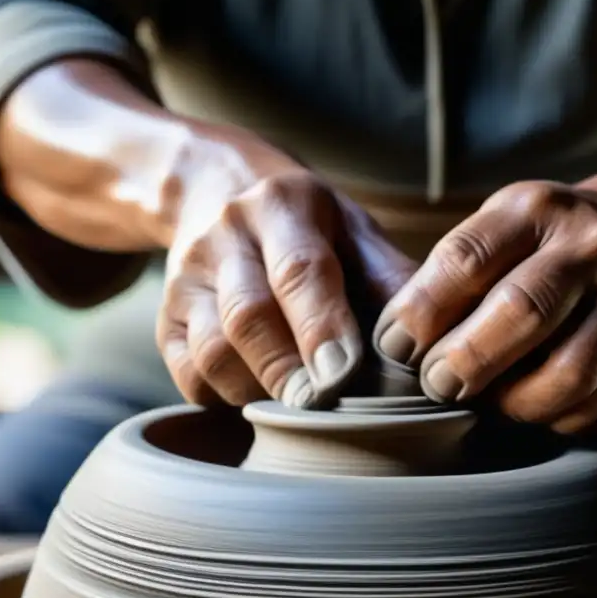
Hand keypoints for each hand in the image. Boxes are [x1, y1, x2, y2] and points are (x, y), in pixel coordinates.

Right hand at [158, 148, 416, 408]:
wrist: (214, 192)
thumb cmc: (307, 228)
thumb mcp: (353, 231)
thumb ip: (391, 279)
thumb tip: (431, 341)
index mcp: (282, 204)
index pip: (299, 269)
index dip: (322, 326)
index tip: (344, 373)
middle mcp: (225, 235)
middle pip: (248, 316)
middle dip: (287, 369)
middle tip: (321, 405)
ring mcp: (186, 278)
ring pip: (211, 351)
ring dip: (256, 388)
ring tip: (296, 405)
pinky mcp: (164, 319)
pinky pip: (187, 374)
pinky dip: (223, 398)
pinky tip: (258, 396)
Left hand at [374, 182, 596, 434]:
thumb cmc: (542, 246)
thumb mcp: (497, 231)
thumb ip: (447, 279)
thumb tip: (396, 350)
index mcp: (537, 211)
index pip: (466, 261)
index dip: (420, 313)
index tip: (395, 348)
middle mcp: (595, 248)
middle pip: (523, 314)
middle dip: (466, 362)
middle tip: (437, 386)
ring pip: (570, 377)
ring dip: (514, 404)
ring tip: (490, 402)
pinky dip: (564, 421)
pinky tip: (541, 408)